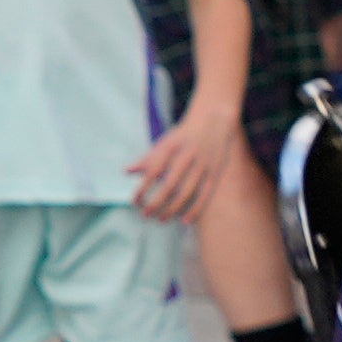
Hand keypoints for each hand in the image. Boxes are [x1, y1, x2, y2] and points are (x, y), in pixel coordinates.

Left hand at [129, 98, 238, 229]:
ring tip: (161, 219)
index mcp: (171, 146)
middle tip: (146, 214)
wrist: (214, 120)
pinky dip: (195, 210)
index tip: (135, 201)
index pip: (153, 171)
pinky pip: (205, 195)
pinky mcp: (214, 172)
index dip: (143, 188)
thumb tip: (126, 171)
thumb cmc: (183, 136)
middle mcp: (187, 155)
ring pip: (187, 193)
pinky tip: (184, 221)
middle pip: (170, 185)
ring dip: (173, 209)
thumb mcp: (165, 142)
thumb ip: (147, 158)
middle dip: (157, 202)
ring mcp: (203, 164)